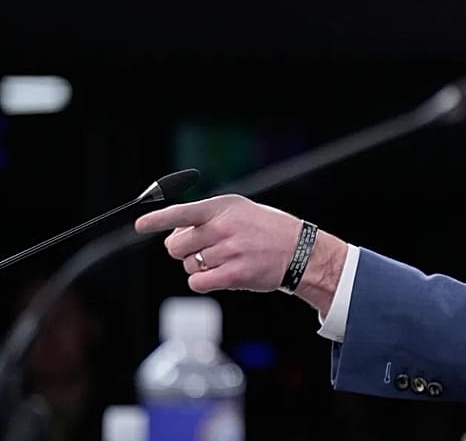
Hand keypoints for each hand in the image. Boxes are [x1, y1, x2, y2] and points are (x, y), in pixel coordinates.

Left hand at [134, 195, 345, 313]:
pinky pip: (198, 282)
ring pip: (187, 265)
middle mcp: (225, 227)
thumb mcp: (242, 211)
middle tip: (202, 249)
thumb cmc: (269, 231)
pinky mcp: (234, 275)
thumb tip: (174, 235)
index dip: (158, 219)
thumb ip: (209, 218)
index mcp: (225, 207)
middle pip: (177, 245)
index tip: (141, 225)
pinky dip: (203, 281)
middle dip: (182, 250)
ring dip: (198, 266)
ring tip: (224, 260)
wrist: (302, 252)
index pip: (184, 212)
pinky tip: (221, 275)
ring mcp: (229, 251)